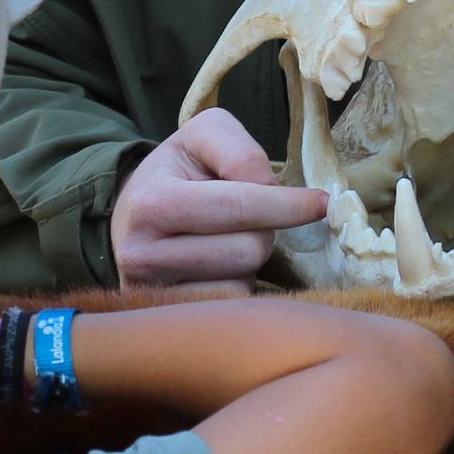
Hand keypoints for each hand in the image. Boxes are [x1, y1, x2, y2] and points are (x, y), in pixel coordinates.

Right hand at [112, 108, 323, 291]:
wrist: (131, 212)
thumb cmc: (178, 171)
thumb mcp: (204, 135)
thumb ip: (240, 151)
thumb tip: (272, 191)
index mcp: (151, 205)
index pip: (238, 207)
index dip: (288, 204)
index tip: (322, 203)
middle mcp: (142, 256)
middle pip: (249, 250)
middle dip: (264, 229)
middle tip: (248, 217)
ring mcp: (154, 294)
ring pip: (244, 282)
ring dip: (251, 259)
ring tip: (226, 238)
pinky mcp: (169, 317)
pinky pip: (234, 306)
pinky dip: (241, 283)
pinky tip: (222, 265)